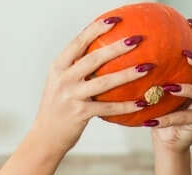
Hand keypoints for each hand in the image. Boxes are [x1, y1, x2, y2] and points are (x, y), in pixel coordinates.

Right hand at [31, 18, 154, 154]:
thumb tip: (102, 52)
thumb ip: (76, 69)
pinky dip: (126, 105)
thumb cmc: (57, 109)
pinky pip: (108, 107)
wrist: (45, 137)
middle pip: (93, 59)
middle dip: (117, 47)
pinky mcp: (80, 114)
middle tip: (136, 39)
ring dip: (127, 74)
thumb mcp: (61, 84)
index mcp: (58, 68)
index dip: (96, 30)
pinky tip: (141, 102)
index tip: (114, 20)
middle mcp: (63, 80)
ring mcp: (71, 97)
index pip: (78, 43)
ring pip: (104, 82)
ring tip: (146, 67)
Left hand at [151, 20, 191, 153]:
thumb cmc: (160, 108)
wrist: (167, 137)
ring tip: (169, 88)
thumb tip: (129, 52)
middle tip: (187, 55)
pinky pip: (184, 118)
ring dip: (186, 89)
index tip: (191, 24)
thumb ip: (152, 71)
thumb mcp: (156, 87)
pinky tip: (152, 121)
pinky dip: (168, 119)